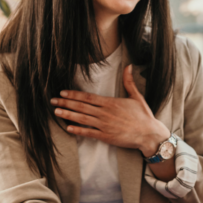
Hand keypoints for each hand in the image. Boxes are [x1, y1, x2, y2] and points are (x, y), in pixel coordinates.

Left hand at [50, 65, 169, 153]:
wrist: (149, 134)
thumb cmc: (143, 116)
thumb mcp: (137, 96)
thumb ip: (129, 82)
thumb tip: (129, 66)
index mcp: (111, 103)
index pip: (88, 97)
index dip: (74, 95)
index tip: (63, 93)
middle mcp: (105, 113)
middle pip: (81, 107)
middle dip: (65, 103)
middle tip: (52, 101)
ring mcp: (105, 125)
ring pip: (82, 119)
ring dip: (68, 115)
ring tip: (56, 112)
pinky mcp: (106, 137)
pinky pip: (89, 133)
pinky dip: (78, 130)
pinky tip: (68, 128)